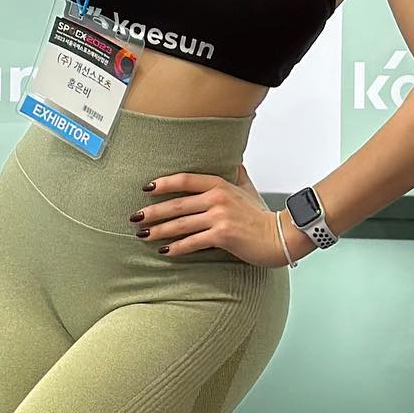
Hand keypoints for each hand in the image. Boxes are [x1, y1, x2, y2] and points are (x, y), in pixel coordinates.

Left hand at [132, 165, 288, 267]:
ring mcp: (219, 217)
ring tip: (142, 234)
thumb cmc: (261, 215)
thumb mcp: (247, 188)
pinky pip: (193, 242)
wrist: (279, 236)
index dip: (164, 183)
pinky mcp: (222, 235)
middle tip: (134, 217)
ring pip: (181, 224)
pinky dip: (177, 247)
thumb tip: (234, 160)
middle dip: (152, 210)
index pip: (185, 180)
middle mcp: (217, 198)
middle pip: (177, 204)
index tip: (146, 188)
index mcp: (220, 185)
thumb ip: (237, 174)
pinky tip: (164, 251)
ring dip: (159, 230)